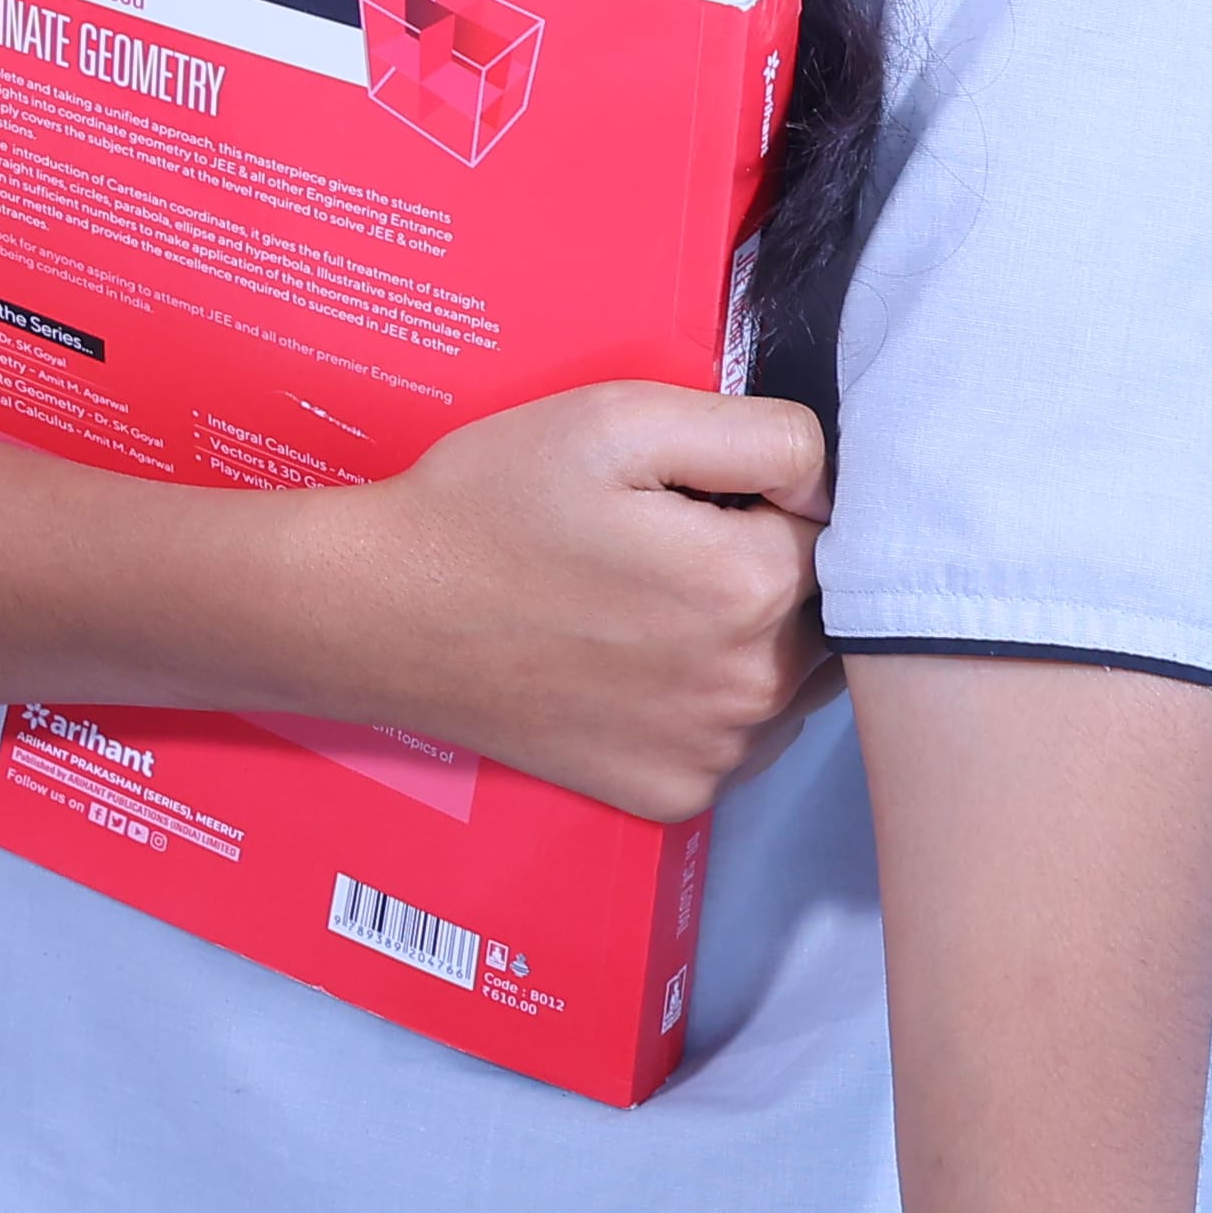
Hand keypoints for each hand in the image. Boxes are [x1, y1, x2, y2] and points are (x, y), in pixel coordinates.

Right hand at [297, 380, 827, 819]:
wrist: (378, 613)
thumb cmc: (489, 504)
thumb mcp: (617, 418)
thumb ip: (763, 435)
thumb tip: (830, 490)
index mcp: (754, 581)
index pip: (833, 526)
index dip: (763, 500)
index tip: (687, 498)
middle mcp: (755, 684)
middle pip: (823, 609)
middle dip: (767, 570)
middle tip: (660, 549)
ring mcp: (718, 751)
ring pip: (791, 678)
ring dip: (749, 640)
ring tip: (645, 607)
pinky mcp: (678, 793)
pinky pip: (738, 739)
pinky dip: (706, 703)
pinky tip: (633, 666)